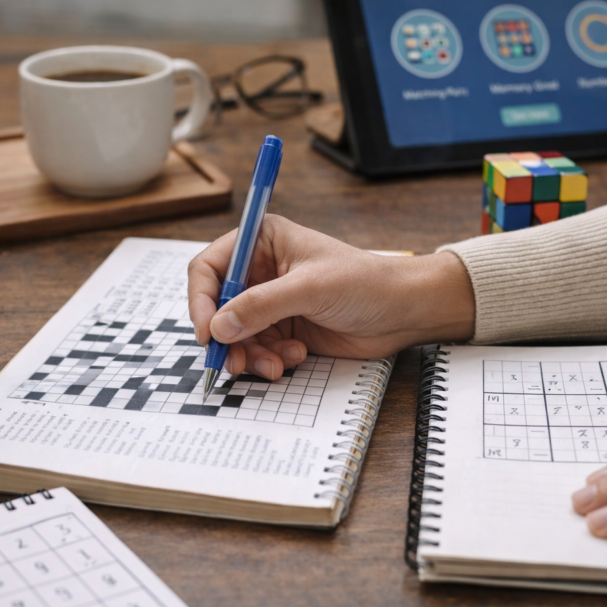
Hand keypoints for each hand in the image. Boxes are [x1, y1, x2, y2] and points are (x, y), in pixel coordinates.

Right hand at [187, 215, 474, 378]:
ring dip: (250, 354)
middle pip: (218, 307)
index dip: (202, 299)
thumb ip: (261, 306)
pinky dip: (269, 360)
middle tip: (232, 361)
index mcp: (262, 242)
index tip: (207, 330)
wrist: (404, 312)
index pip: (210, 267)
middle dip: (225, 336)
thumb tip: (218, 325)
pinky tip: (296, 356)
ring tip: (274, 364)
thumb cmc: (366, 282)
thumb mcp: (310, 288)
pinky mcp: (284, 330)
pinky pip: (258, 350)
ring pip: (236, 335)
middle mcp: (261, 271)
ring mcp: (272, 303)